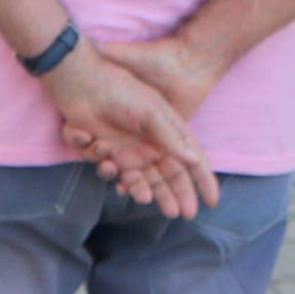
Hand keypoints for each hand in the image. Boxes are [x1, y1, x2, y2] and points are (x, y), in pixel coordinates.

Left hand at [46, 44, 218, 216]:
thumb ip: (170, 138)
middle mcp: (145, 147)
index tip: (212, 202)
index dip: (202, 182)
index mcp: (164, 136)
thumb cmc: (121, 90)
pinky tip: (96, 142)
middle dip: (170, 197)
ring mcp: (122, 151)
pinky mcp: (99, 150)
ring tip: (141, 194)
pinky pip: (102, 167)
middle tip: (175, 213)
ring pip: (133, 180)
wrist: (82, 80)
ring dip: (136, 188)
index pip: (188, 164)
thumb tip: (194, 160)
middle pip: (163, 180)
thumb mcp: (151, 112)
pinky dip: (100, 160)